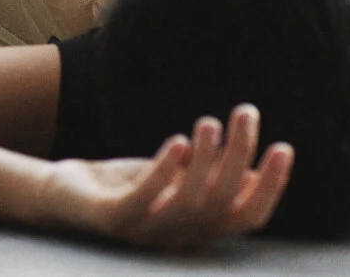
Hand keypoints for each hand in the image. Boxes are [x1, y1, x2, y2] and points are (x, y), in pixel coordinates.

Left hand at [41, 105, 292, 250]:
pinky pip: (142, 200)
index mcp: (199, 228)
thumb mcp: (174, 181)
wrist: (65, 195)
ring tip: (210, 122)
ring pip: (188, 203)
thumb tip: (254, 171)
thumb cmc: (127, 186)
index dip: (269, 187)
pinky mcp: (112, 220)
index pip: (247, 216)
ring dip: (205, 161)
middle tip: (246, 113)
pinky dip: (163, 172)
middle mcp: (178, 236)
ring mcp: (145, 232)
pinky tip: (177, 143)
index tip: (283, 147)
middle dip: (238, 157)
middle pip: (221, 203)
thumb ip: (209, 180)